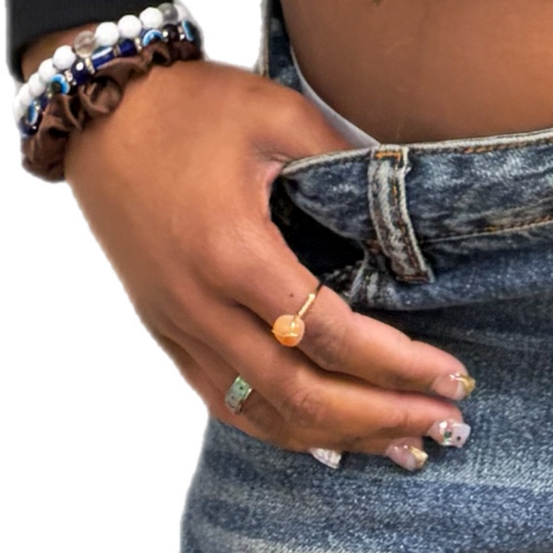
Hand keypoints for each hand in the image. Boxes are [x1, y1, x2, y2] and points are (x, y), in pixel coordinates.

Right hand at [58, 54, 476, 468]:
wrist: (100, 112)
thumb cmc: (192, 106)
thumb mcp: (278, 113)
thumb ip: (346, 158)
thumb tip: (409, 198)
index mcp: (235, 253)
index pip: (330, 335)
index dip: (397, 365)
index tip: (452, 377)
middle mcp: (201, 307)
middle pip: (300, 394)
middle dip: (381, 418)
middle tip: (446, 424)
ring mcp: (177, 327)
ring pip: (262, 412)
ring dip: (337, 436)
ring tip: (403, 446)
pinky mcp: (165, 331)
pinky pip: (223, 403)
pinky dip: (278, 429)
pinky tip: (323, 442)